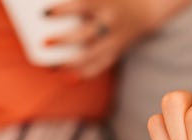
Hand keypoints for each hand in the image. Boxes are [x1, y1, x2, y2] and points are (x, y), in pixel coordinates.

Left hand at [46, 0, 176, 77]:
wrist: (148, 8)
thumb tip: (42, 1)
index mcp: (103, 1)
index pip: (80, 6)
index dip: (62, 10)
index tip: (43, 13)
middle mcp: (110, 21)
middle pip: (85, 34)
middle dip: (64, 40)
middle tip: (44, 43)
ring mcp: (115, 38)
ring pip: (92, 54)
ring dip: (72, 63)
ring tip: (53, 69)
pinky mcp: (117, 50)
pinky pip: (102, 64)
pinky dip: (86, 73)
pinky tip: (69, 79)